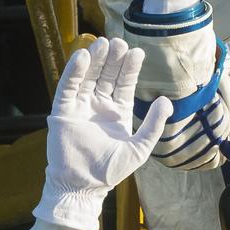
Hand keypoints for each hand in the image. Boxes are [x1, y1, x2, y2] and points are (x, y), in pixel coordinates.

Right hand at [34, 37, 172, 229]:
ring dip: (95, 60)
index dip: (130, 68)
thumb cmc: (110, 171)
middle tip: (119, 42)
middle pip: (106, 75)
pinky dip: (74, 72)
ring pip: (88, 77)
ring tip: (103, 43)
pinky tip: (83, 57)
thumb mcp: (139, 147)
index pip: (123, 83)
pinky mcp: (62, 112)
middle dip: (113, 59)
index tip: (137, 51)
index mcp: (117, 112)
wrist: (83, 187)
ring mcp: (80, 107)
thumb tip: (166, 101)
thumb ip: (153, 125)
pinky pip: (68, 87)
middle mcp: (98, 106)